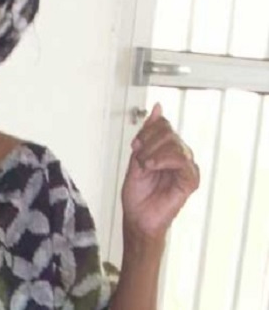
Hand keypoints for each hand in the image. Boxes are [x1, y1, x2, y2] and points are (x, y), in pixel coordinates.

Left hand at [121, 103, 199, 240]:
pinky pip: (182, 159)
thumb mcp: (137, 157)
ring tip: (145, 167)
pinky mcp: (191, 180)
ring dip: (152, 152)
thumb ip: (147, 134)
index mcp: (168, 150)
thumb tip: (158, 107)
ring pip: (174, 143)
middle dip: (147, 142)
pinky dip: (162, 160)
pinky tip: (151, 168)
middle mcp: (180, 156)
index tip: (134, 146)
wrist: (137, 218)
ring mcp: (187, 168)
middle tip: (139, 159)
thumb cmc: (137, 193)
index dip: (146, 131)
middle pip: (168, 131)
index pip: (164, 124)